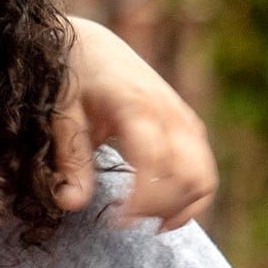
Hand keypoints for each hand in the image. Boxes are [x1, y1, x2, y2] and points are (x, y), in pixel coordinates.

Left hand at [54, 18, 216, 229]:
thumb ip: (70, 161)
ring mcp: (183, 118)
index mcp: (135, 106)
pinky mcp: (189, 126)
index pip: (155, 161)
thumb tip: (71, 204)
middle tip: (126, 220)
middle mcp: (168, 112)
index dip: (141, 199)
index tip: (115, 220)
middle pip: (187, 175)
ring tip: (147, 222)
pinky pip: (205, 169)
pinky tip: (165, 215)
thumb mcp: (62, 117)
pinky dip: (192, 197)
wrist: (93, 45)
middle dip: (160, 207)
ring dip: (180, 206)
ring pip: (203, 176)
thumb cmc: (72, 79)